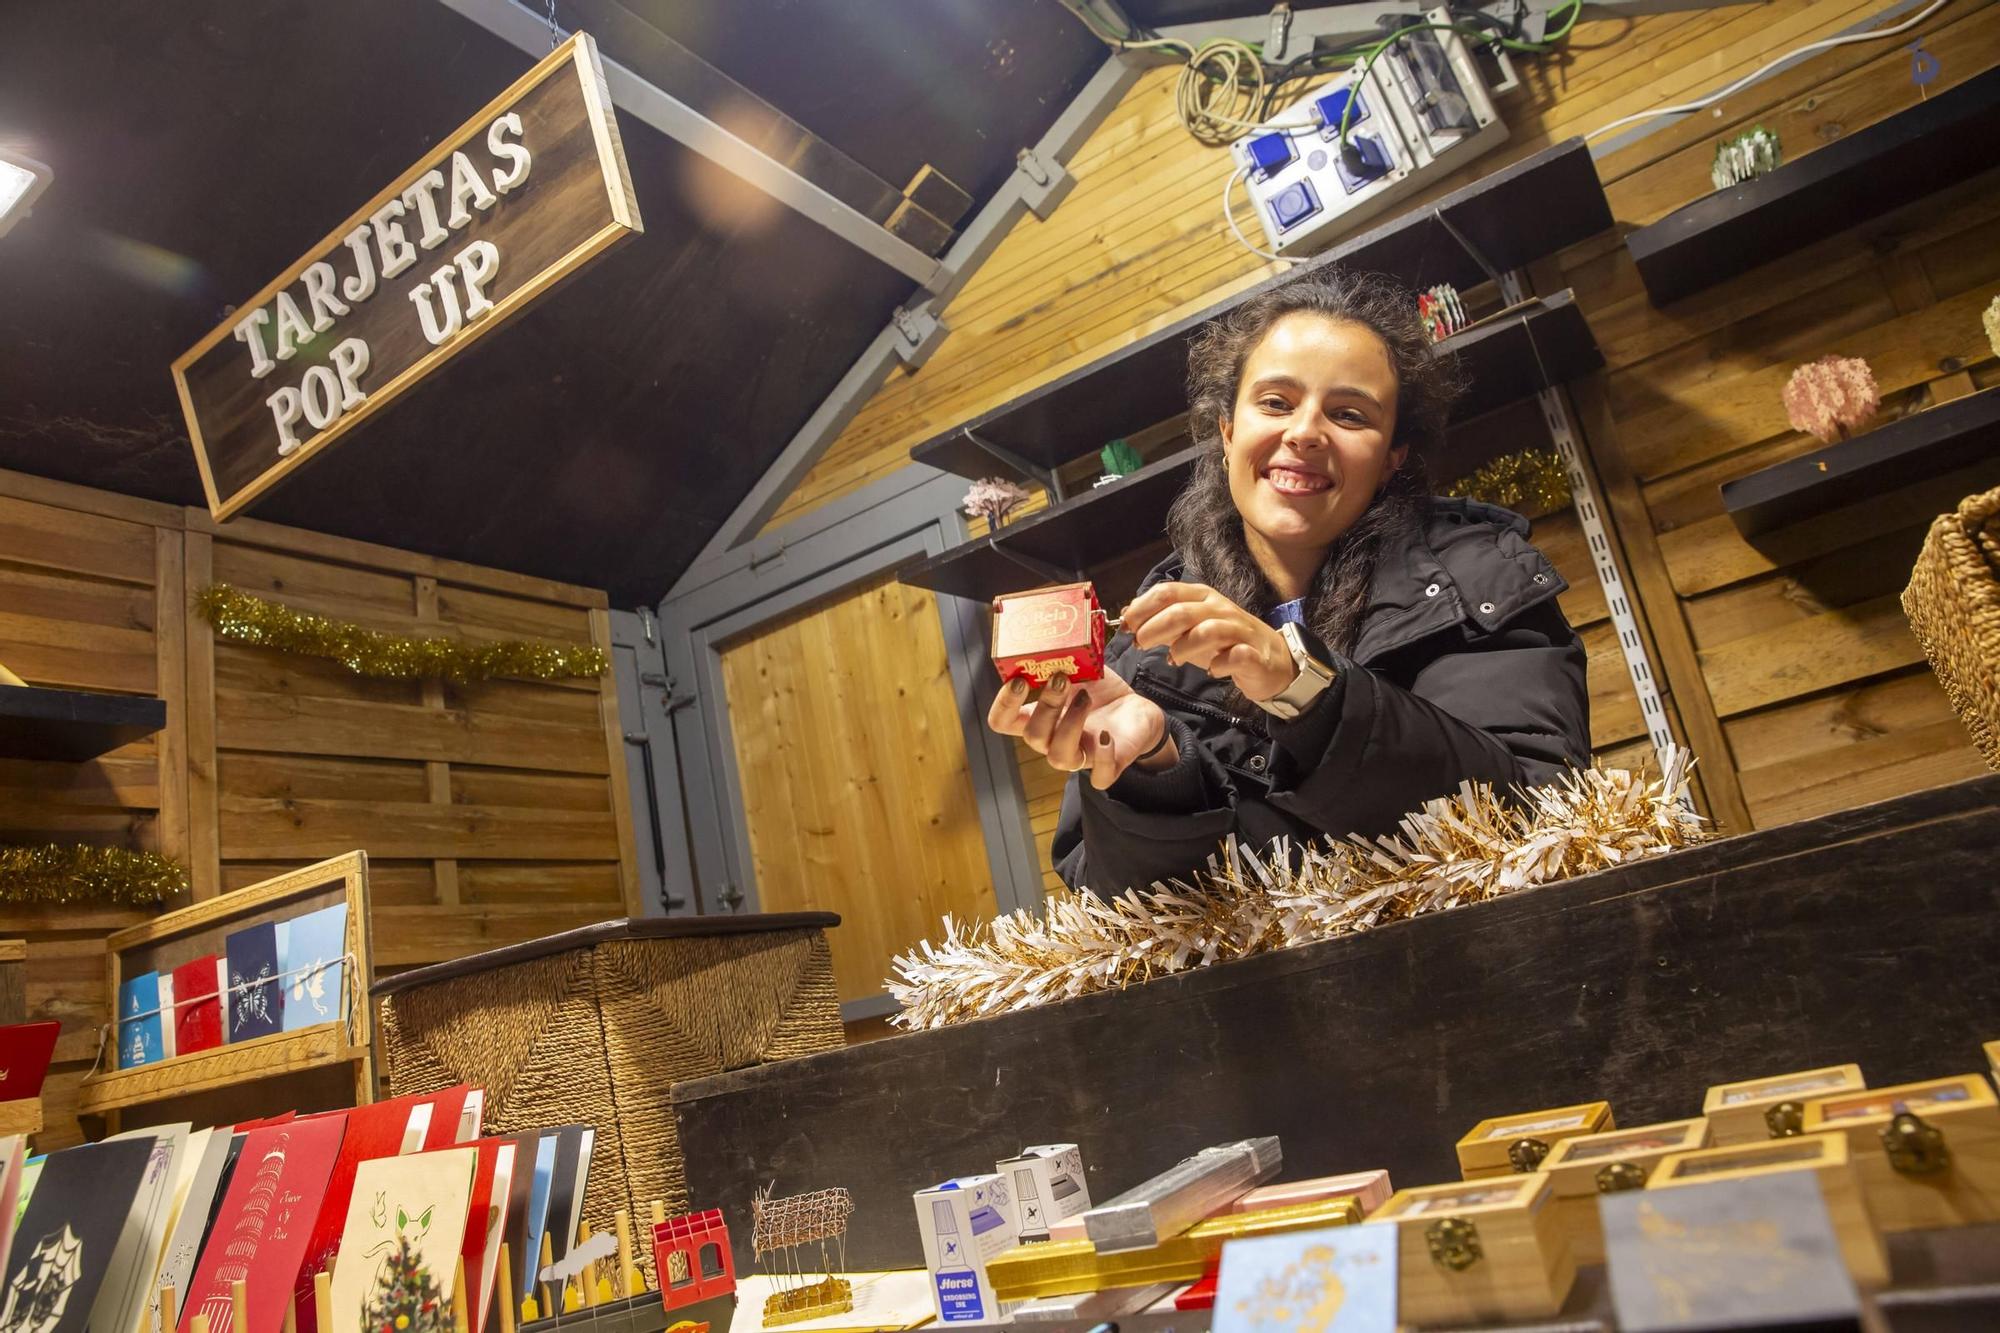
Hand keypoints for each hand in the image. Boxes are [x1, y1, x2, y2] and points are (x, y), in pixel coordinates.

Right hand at [986, 667, 1172, 789]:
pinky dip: (1102, 757)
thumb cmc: (1099, 692)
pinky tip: (1107, 736)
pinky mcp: (1107, 766)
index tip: (1017, 680)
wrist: (1135, 710)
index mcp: (1039, 718)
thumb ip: (1063, 661)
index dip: (1003, 705)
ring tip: (1085, 697)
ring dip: (1069, 724)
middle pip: (1033, 736)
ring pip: (1059, 756)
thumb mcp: (1080, 671)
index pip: (1003, 722)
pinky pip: (1098, 776)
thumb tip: (1053, 638)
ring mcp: (1079, 756)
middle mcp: (1052, 740)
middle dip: (1046, 706)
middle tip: (1060, 679)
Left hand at [1120, 582, 1297, 701]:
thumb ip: (1160, 621)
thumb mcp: (1189, 628)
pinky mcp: (1254, 654)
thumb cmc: (1224, 642)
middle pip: (1182, 611)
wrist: (1270, 659)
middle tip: (1139, 643)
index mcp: (1201, 597)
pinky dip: (1220, 664)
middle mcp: (1220, 609)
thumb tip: (1127, 616)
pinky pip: (1237, 655)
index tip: (1124, 626)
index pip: (1167, 592)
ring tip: (1171, 660)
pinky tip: (1211, 671)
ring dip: (1184, 646)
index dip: (1142, 608)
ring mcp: (1239, 630)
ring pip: (1208, 630)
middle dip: (1155, 627)